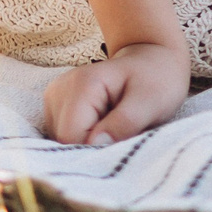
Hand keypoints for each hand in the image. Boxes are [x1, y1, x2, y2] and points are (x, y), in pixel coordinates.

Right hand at [42, 40, 190, 144]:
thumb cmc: (157, 80)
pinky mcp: (55, 106)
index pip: (71, 136)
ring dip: (87, 142)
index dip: (94, 150)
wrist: (153, 61)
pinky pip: (62, 136)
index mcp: (82, 84)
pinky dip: (82, 138)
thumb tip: (95, 144)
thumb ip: (125, 122)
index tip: (121, 144)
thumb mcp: (151, 101)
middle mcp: (60, 89)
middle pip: (62, 140)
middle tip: (123, 133)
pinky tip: (103, 126)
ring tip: (114, 127)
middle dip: (92, 147)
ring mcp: (54, 97)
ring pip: (60, 140)